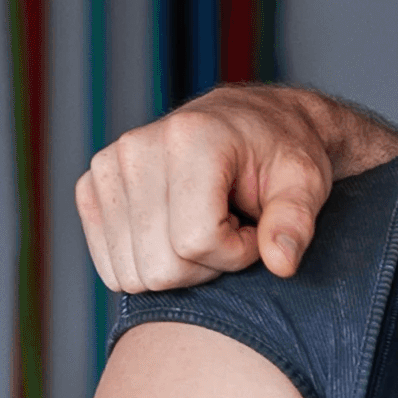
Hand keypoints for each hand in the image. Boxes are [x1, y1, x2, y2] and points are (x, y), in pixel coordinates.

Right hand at [75, 85, 397, 290]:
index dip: (238, 252)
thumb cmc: (285, 154)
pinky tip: (176, 229)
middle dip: (208, 264)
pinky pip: (112, 266)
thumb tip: (282, 264)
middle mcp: (138, 149)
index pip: (197, 241)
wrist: (253, 123)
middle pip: (161, 265)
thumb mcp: (306, 182)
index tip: (257, 227)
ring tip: (208, 225)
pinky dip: (149, 261)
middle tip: (233, 228)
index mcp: (191, 139)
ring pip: (135, 273)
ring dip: (180, 264)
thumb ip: (295, 222)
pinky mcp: (91, 188)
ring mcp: (108, 168)